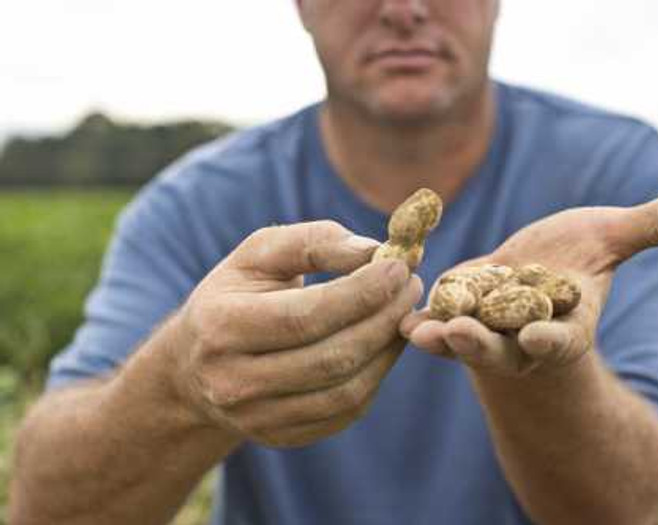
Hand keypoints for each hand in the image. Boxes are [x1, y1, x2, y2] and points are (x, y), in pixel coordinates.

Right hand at [169, 221, 422, 446]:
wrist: (195, 361)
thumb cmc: (237, 294)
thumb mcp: (260, 253)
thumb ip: (314, 241)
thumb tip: (374, 250)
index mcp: (221, 326)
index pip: (306, 316)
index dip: (362, 292)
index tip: (399, 266)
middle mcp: (232, 381)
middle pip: (332, 357)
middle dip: (384, 318)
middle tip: (411, 286)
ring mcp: (255, 417)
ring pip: (345, 391)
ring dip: (388, 349)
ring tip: (403, 313)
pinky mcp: (280, 436)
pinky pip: (345, 412)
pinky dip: (376, 376)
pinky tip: (384, 344)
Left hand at [401, 194, 657, 376]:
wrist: (531, 274)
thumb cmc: (576, 259)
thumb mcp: (612, 238)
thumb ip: (654, 227)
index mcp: (567, 322)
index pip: (562, 337)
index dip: (552, 338)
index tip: (540, 339)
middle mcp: (524, 336)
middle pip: (506, 348)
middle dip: (486, 343)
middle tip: (462, 337)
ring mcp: (487, 330)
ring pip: (465, 340)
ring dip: (444, 338)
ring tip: (421, 331)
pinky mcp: (455, 315)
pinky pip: (436, 323)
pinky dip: (420, 322)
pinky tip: (400, 317)